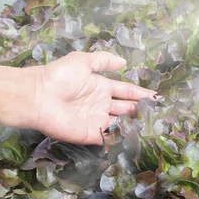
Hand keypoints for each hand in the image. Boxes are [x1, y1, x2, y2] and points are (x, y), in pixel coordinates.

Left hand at [26, 51, 155, 144]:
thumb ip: (103, 60)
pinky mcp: (90, 134)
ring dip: (135, 124)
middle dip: (142, 110)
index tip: (157, 98)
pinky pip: (109, 137)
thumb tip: (123, 62)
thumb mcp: (82, 61)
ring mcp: (96, 120)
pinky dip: (122, 138)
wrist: (38, 96)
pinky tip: (138, 138)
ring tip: (154, 125)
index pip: (126, 91)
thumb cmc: (59, 76)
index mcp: (101, 87)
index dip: (141, 94)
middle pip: (126, 108)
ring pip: (121, 123)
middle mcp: (101, 104)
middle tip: (160, 114)